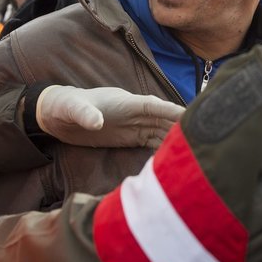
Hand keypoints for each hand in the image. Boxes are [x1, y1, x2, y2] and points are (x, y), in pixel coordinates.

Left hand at [35, 85, 183, 148]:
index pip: (154, 106)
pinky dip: (165, 149)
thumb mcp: (72, 109)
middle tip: (203, 137)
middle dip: (182, 126)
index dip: (172, 111)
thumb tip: (97, 122)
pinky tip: (175, 159)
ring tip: (194, 153)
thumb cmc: (66, 106)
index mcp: (126, 102)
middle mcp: (135, 113)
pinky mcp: (132, 138)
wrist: (59, 116)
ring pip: (163, 131)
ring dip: (176, 139)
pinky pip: (154, 143)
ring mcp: (135, 125)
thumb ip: (85, 114)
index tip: (190, 116)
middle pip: (165, 119)